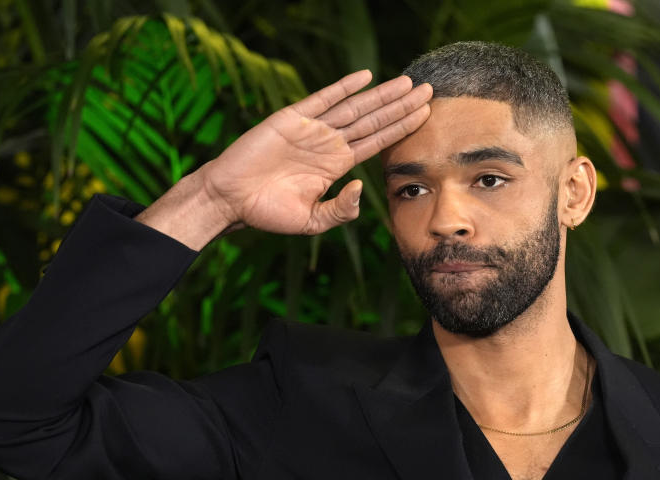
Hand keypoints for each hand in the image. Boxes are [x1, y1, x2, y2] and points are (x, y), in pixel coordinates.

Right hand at [201, 70, 431, 235]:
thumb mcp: (312, 221)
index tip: (425, 115)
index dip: (401, 128)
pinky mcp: (292, 119)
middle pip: (373, 120)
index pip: (376, 141)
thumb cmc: (267, 212)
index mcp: (335, 164)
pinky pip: (322, 99)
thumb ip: (340, 210)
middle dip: (401, 106)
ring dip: (382, 95)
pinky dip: (343, 87)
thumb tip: (361, 188)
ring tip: (407, 83)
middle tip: (429, 91)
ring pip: (355, 108)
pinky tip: (364, 78)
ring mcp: (312, 129)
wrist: (230, 199)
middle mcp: (328, 143)